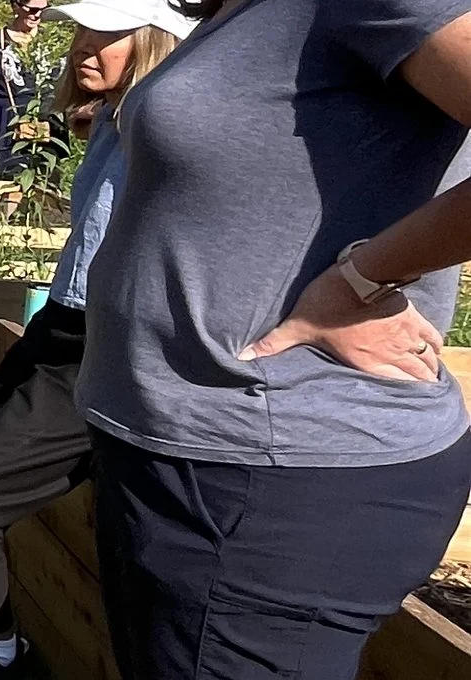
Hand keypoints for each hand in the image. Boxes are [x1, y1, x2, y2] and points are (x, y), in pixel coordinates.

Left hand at [244, 269, 449, 384]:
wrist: (359, 276)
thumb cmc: (328, 302)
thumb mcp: (298, 324)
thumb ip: (274, 343)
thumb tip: (243, 357)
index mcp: (364, 361)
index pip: (391, 385)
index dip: (401, 395)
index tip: (406, 404)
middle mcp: (389, 354)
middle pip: (414, 376)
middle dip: (420, 383)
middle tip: (423, 389)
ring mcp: (404, 337)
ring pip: (426, 360)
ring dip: (429, 369)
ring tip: (431, 376)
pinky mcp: (412, 317)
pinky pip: (432, 337)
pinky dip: (436, 345)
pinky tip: (436, 350)